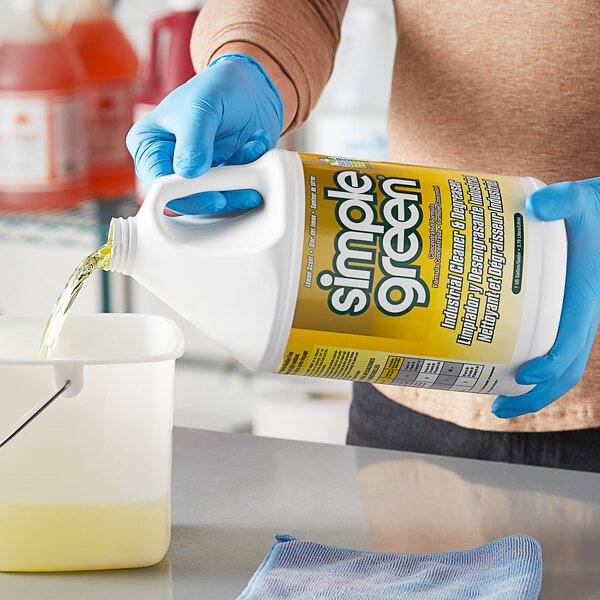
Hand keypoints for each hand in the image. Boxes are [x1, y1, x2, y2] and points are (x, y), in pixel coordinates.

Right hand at [126, 53, 283, 213]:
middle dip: (219, 194)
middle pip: (186, 200)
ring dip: (239, 183)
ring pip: (212, 200)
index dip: (186, 196)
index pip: (159, 184)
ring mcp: (194, 172)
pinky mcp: (218, 177)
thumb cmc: (217, 86)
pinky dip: (250, 174)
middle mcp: (167, 162)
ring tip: (252, 150)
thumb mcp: (202, 107)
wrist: (250, 84)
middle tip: (244, 185)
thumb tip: (189, 173)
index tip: (213, 196)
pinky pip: (232, 192)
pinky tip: (254, 147)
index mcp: (149, 144)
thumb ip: (194, 140)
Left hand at [493, 177, 599, 417]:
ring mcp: (571, 319)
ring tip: (494, 401)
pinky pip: (549, 351)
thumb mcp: (586, 199)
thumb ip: (567, 198)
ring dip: (530, 391)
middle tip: (497, 408)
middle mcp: (581, 316)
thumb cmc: (595, 212)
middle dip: (534, 395)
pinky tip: (500, 369)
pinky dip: (529, 367)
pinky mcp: (560, 316)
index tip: (522, 375)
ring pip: (557, 367)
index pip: (572, 341)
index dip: (550, 363)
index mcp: (586, 298)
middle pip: (565, 370)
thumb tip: (539, 203)